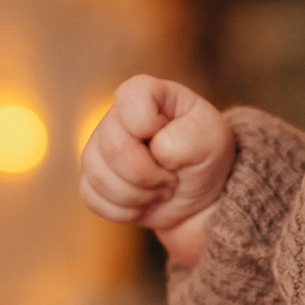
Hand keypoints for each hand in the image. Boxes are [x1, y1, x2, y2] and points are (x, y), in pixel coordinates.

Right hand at [79, 75, 236, 266]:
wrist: (199, 197)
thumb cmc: (205, 157)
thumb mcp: (212, 141)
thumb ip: (188, 139)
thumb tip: (157, 149)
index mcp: (147, 94)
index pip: (130, 98)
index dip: (149, 125)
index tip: (173, 139)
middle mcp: (116, 117)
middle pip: (113, 147)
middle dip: (148, 174)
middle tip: (171, 177)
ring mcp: (99, 148)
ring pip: (98, 176)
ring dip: (138, 195)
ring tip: (160, 189)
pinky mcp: (92, 180)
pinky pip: (92, 199)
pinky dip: (125, 210)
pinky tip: (143, 202)